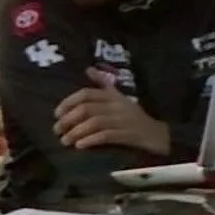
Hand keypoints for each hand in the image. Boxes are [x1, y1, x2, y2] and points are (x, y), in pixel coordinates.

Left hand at [54, 69, 171, 154]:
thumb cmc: (135, 117)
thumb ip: (103, 85)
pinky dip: (91, 140)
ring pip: (94, 123)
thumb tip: (88, 69)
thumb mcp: (120, 98)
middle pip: (87, 109)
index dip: (69, 102)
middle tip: (57, 130)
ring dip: (76, 132)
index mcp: (113, 96)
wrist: (158, 135)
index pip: (87, 94)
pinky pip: (106, 136)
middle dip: (68, 120)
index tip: (56, 113)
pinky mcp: (127, 135)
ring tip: (65, 141)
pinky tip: (80, 145)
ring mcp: (122, 120)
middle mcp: (117, 106)